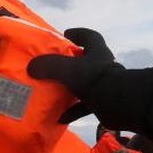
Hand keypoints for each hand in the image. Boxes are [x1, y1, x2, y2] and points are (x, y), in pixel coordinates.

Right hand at [27, 28, 152, 129]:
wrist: (121, 105)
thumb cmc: (96, 81)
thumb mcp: (68, 70)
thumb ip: (49, 66)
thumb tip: (31, 66)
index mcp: (97, 53)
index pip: (89, 37)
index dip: (78, 34)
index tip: (65, 34)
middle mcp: (102, 67)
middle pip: (86, 60)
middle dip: (72, 63)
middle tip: (54, 66)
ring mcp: (104, 86)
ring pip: (85, 84)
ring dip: (70, 88)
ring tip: (52, 92)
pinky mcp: (104, 103)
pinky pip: (84, 105)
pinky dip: (72, 111)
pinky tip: (59, 118)